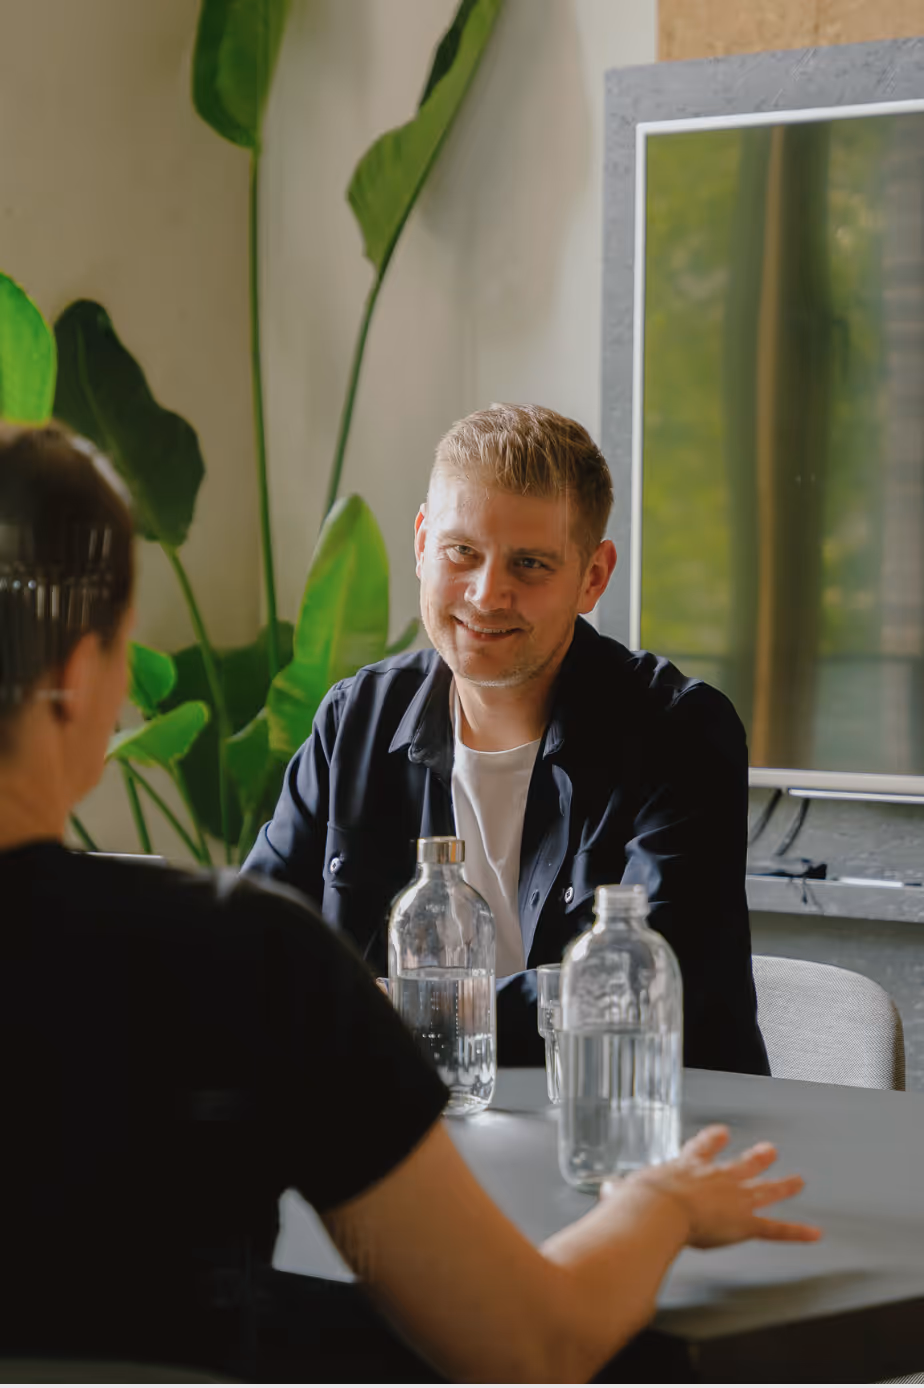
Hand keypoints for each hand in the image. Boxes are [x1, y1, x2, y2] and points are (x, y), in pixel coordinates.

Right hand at [613, 1125, 822, 1249]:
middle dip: (756, 1158)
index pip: (702, 1148)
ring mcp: (733, 1198)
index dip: (713, 1140)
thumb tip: (607, 1193)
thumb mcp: (625, 1193)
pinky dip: (796, 1232)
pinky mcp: (744, 1222)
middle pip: (740, 1164)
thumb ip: (619, 1194)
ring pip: (763, 1191)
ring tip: (798, 1181)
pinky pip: (774, 1229)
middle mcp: (715, 1177)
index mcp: (687, 1167)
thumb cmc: (639, 1200)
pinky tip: (814, 1233)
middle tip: (770, 1149)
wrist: (658, 1208)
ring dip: (782, 1186)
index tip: (722, 1131)